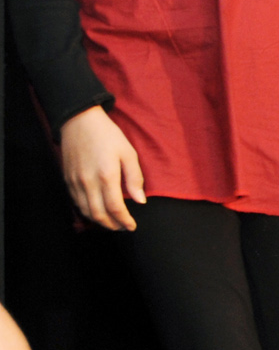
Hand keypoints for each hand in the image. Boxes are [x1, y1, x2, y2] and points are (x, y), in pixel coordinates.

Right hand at [60, 105, 144, 229]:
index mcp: (106, 176)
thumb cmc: (107, 136)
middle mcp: (88, 182)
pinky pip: (77, 202)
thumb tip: (140, 201)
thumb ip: (135, 178)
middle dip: (113, 225)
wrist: (78, 122)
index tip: (132, 226)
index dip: (124, 221)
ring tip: (113, 222)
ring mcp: (75, 182)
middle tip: (123, 227)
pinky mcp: (67, 179)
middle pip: (99, 214)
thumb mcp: (128, 153)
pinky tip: (98, 211)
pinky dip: (88, 211)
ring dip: (100, 221)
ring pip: (86, 211)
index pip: (115, 208)